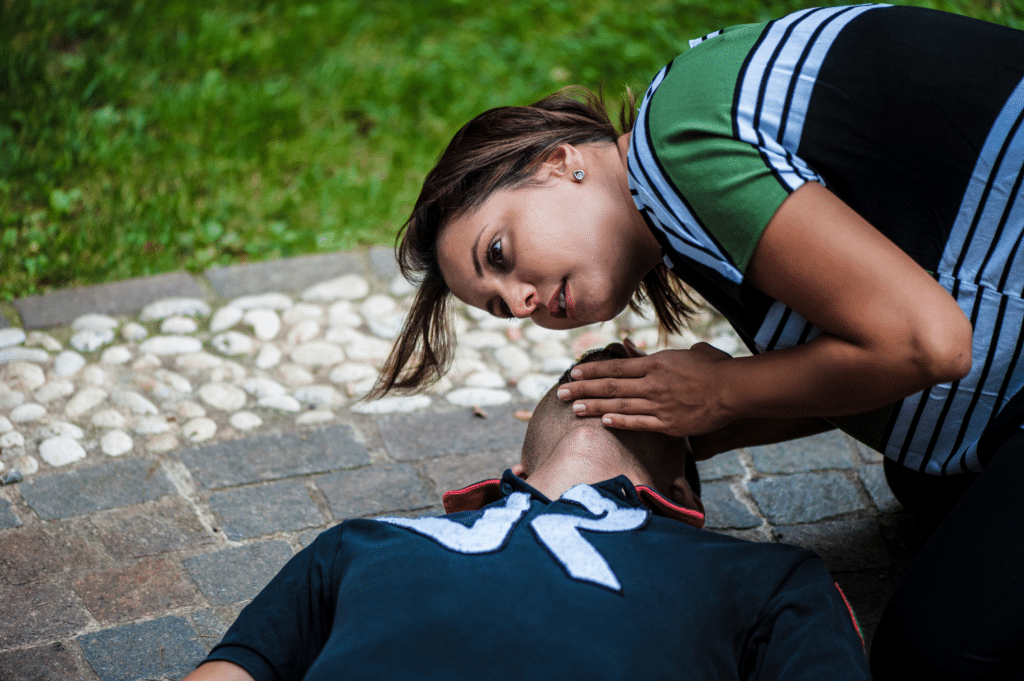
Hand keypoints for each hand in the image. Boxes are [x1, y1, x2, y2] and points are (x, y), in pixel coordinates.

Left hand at [558, 342, 733, 436]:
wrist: (736, 388)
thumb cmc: (716, 367)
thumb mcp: (691, 352)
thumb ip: (669, 354)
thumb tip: (660, 348)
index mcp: (656, 363)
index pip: (616, 367)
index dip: (592, 370)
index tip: (573, 373)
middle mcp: (652, 383)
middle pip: (610, 386)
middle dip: (583, 389)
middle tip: (560, 392)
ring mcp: (659, 404)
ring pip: (619, 405)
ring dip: (593, 407)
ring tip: (573, 408)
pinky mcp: (669, 423)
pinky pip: (639, 423)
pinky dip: (620, 422)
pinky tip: (603, 421)